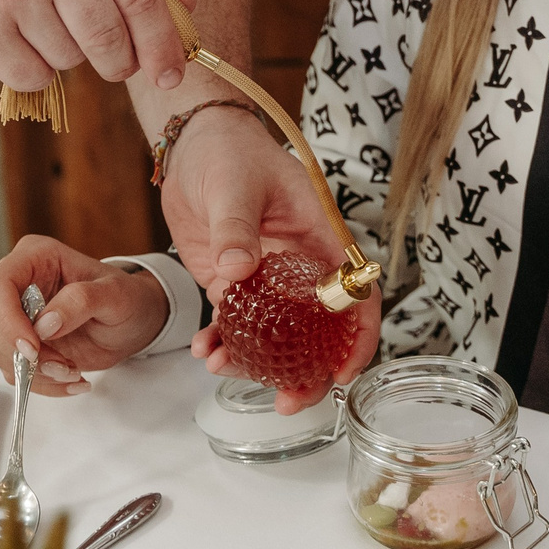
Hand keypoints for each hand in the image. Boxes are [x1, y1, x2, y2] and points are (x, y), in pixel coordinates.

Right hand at [0, 0, 191, 93]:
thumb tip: (183, 0)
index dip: (162, 41)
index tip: (172, 74)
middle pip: (110, 37)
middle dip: (117, 61)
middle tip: (109, 61)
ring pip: (70, 59)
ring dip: (61, 55)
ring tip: (32, 23)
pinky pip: (33, 76)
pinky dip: (28, 69)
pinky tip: (8, 39)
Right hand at [0, 235, 170, 397]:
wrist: (132, 323)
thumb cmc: (126, 298)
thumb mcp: (115, 294)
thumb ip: (81, 301)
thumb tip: (46, 322)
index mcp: (35, 257)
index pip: (0, 286)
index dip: (8, 319)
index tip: (33, 348)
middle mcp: (18, 284)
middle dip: (22, 352)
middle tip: (61, 365)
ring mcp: (14, 315)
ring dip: (31, 371)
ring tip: (71, 371)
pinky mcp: (19, 343)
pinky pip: (12, 370)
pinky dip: (39, 383)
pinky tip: (69, 379)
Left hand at [163, 108, 382, 412]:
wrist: (192, 145)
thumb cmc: (229, 152)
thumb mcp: (235, 184)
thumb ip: (237, 226)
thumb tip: (238, 269)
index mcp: (319, 238)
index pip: (354, 293)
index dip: (357, 338)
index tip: (343, 373)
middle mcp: (299, 265)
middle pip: (318, 330)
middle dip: (307, 372)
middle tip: (287, 402)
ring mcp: (267, 279)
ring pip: (276, 336)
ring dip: (257, 364)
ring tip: (222, 370)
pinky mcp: (235, 283)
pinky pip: (237, 324)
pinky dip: (223, 342)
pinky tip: (205, 350)